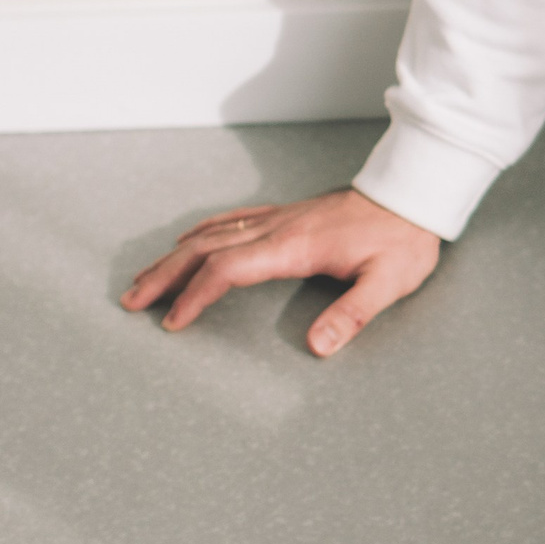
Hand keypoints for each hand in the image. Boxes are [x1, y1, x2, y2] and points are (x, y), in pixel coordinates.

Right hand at [121, 189, 440, 355]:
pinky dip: (202, 231)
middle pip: (205, 248)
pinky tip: (187, 240)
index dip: (197, 295)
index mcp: (295, 247)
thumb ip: (353, 315)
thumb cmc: (402, 240)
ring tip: (144, 277)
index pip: (229, 268)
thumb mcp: (389, 282)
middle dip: (165, 275)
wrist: (413, 196)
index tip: (174, 321)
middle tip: (131, 300)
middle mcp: (278, 228)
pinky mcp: (287, 215)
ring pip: (212, 233)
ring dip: (174, 256)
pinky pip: (233, 219)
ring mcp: (279, 218)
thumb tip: (318, 347)